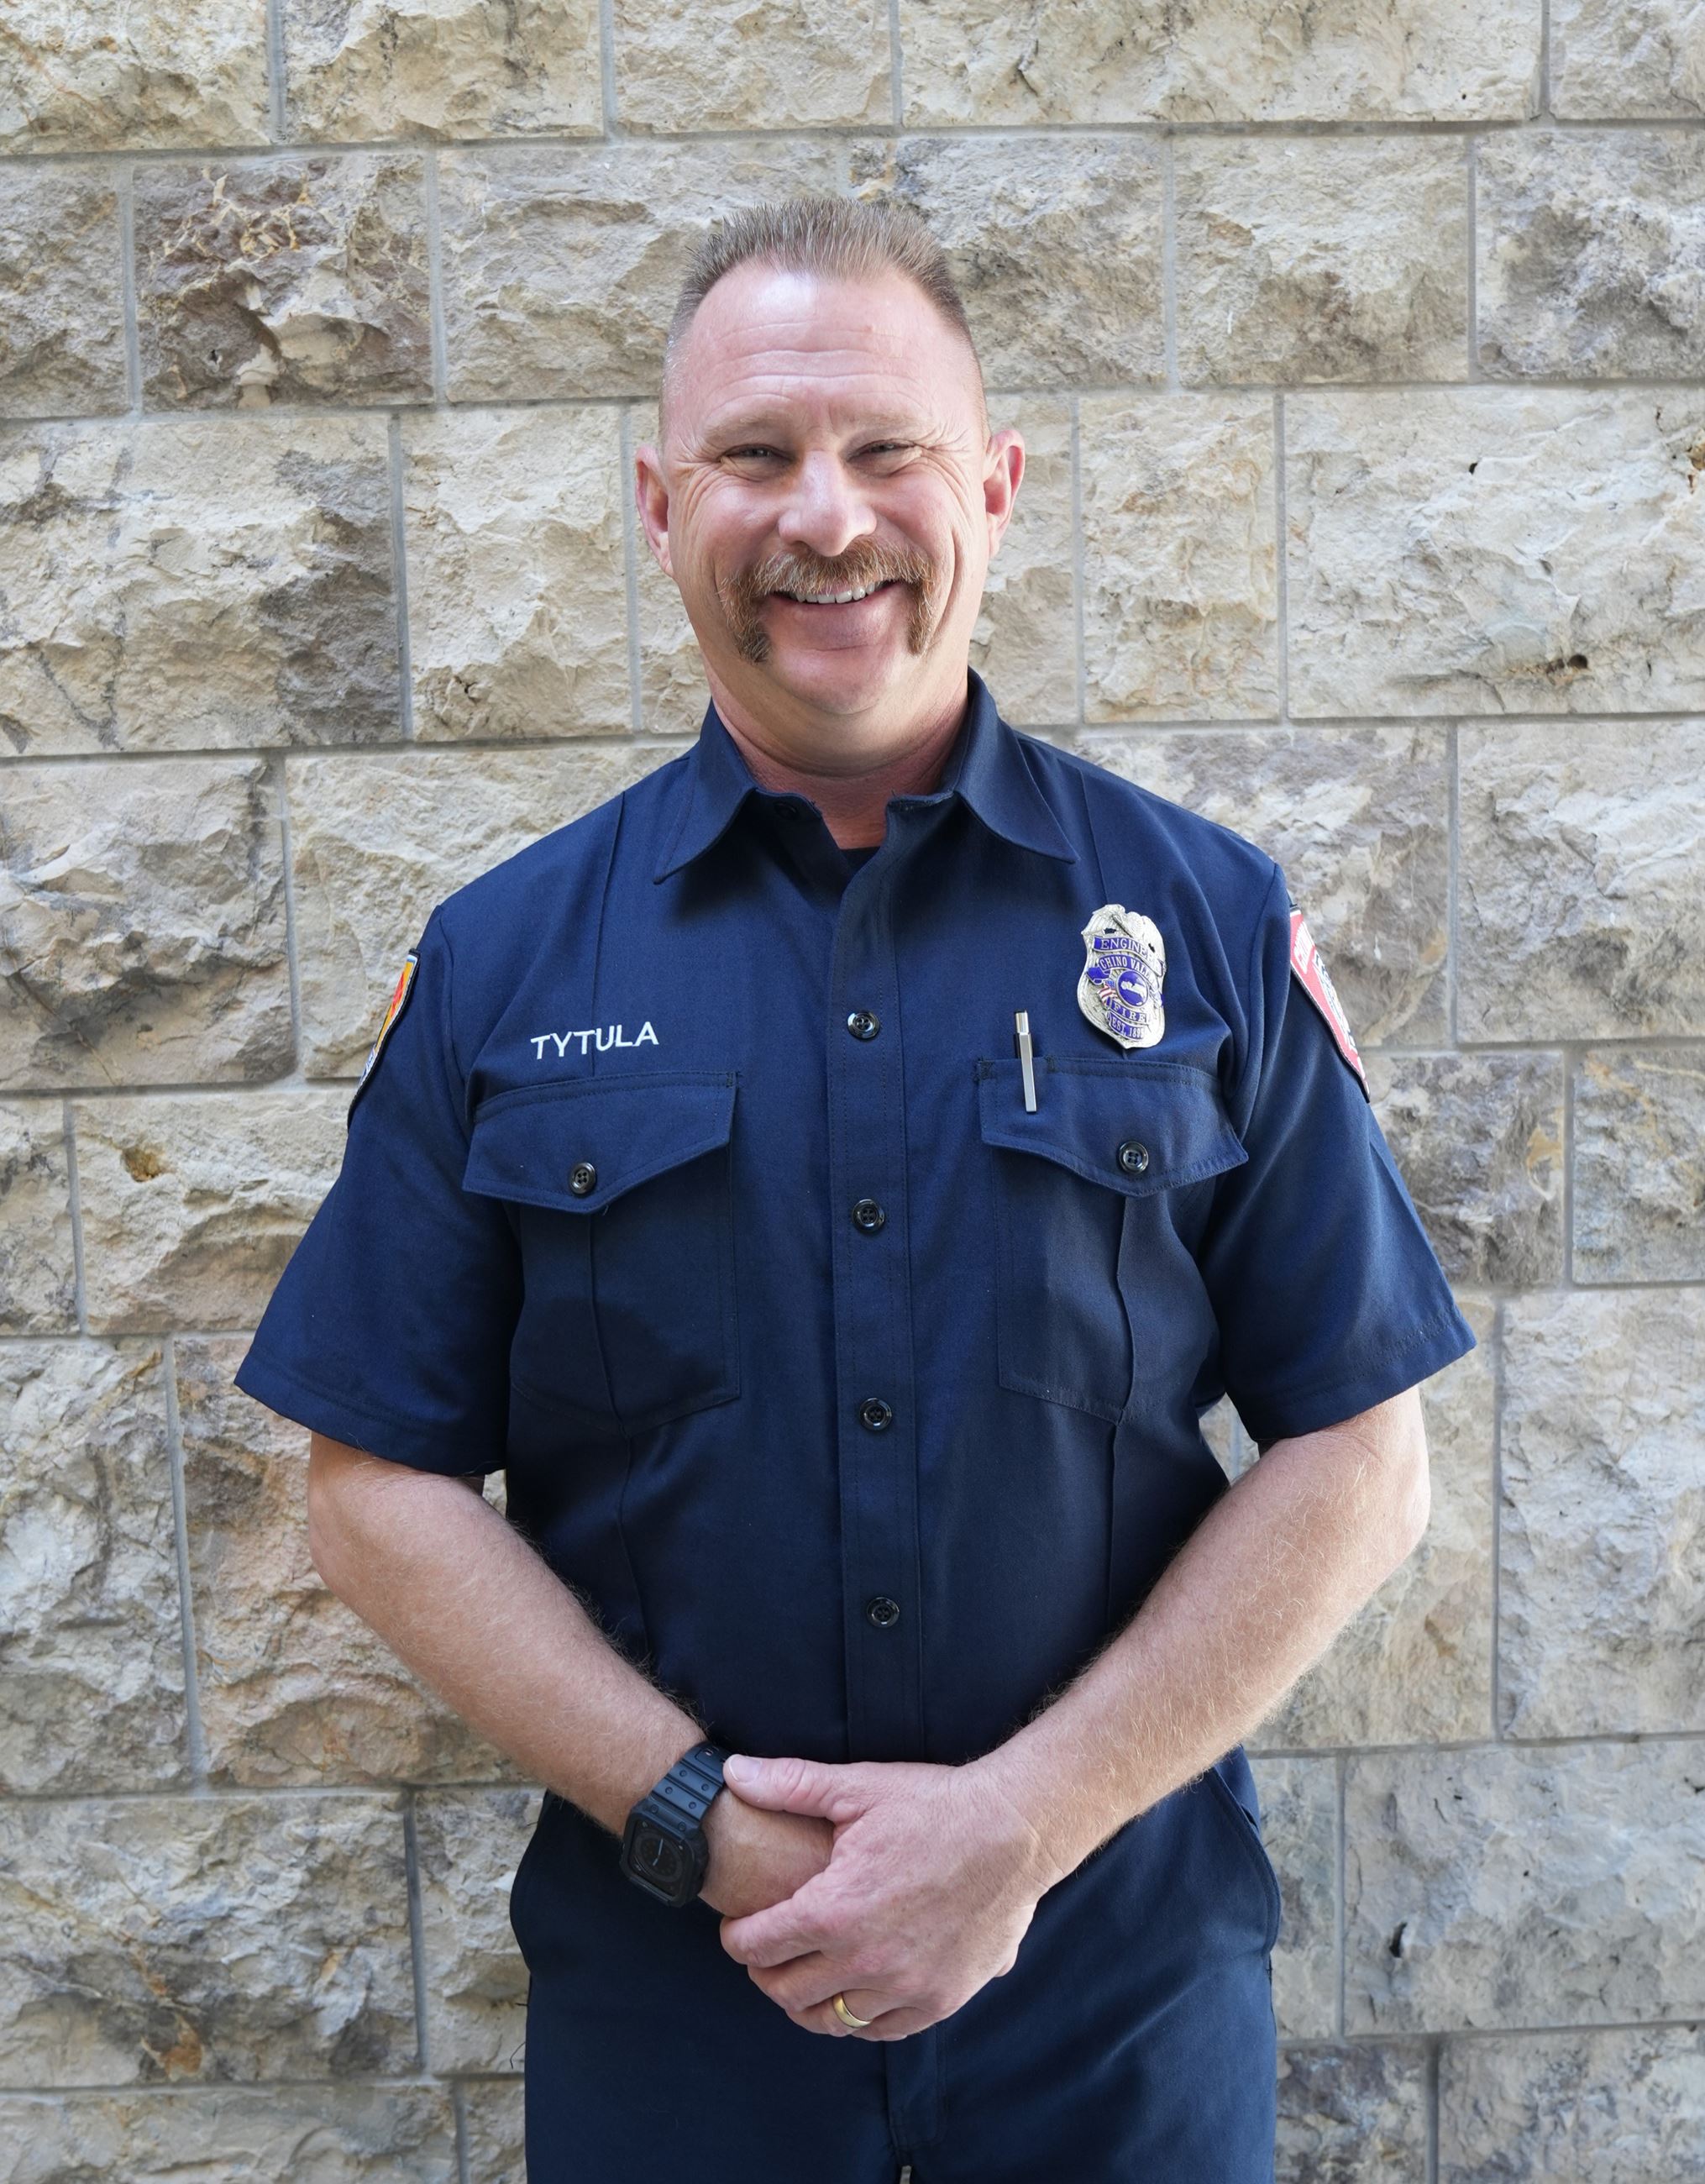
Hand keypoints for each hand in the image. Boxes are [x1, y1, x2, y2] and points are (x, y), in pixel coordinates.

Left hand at [714, 1753, 1055, 2039]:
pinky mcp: (941, 1999)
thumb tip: (731, 1772)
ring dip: (805, 2002)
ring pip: (831, 2019)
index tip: (736, 1928)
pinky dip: (857, 2017)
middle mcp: (865, 1961)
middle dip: (764, 1972)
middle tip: (763, 1953)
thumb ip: (789, 1784)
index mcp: (835, 1910)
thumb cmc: (934, 1806)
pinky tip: (852, 1994)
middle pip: (786, 1991)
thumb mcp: (857, 1788)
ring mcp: (906, 1986)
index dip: (736, 1937)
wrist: (1015, 1832)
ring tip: (802, 1977)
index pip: (758, 1945)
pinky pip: (881, 2028)